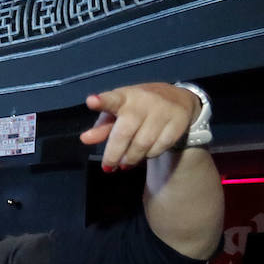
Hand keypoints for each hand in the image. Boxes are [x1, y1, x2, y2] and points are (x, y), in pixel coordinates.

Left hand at [80, 82, 200, 171]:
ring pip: (142, 144)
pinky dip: (149, 155)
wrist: (179, 99)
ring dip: (131, 158)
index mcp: (125, 96)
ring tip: (124, 163)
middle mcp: (143, 102)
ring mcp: (163, 111)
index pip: (113, 99)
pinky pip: (160, 147)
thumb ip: (102, 127)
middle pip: (124, 133)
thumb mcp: (119, 112)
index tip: (92, 102)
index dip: (102, 102)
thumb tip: (85, 139)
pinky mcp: (178, 122)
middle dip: (113, 154)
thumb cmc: (139, 108)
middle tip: (108, 167)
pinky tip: (145, 154)